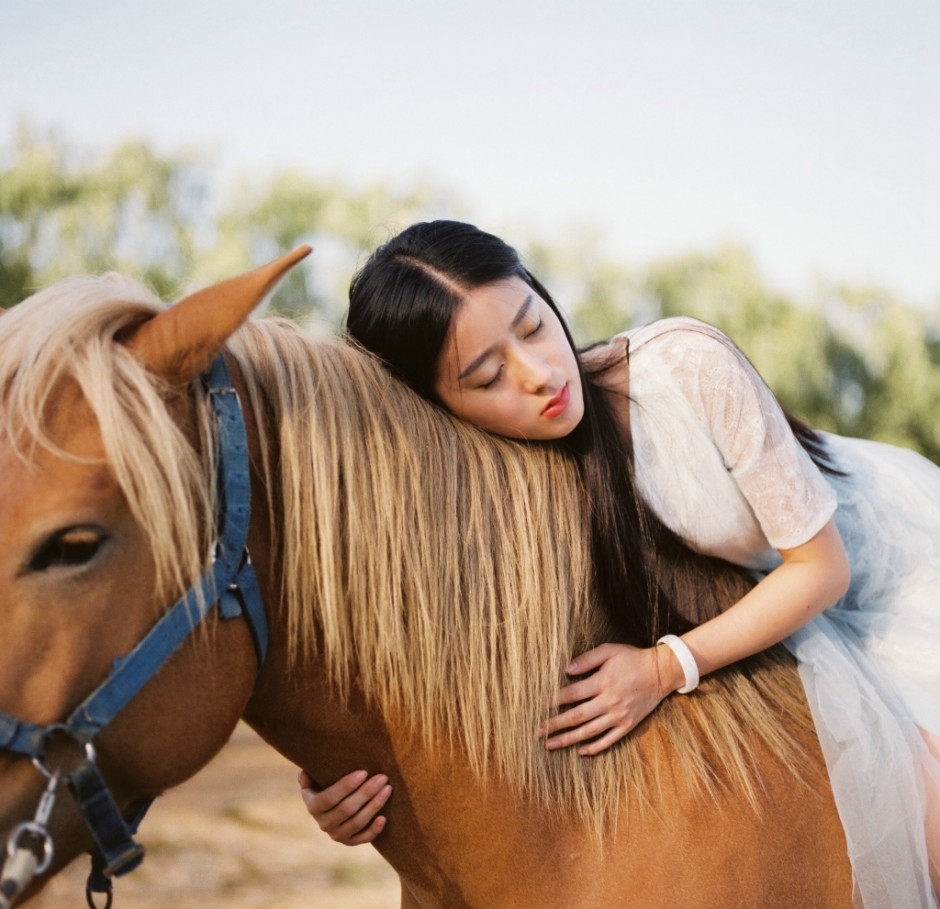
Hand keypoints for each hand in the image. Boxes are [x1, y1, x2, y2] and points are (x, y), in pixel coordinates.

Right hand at [298, 769, 391, 844]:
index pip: (330, 798)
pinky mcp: (349, 842)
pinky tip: (384, 817)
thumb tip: (304, 774)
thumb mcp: (314, 781)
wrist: (330, 808)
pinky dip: (374, 830)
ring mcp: (337, 835)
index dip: (346, 786)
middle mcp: (324, 824)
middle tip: (382, 777)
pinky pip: (363, 838)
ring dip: (374, 805)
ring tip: (387, 789)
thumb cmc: (325, 785)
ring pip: (357, 822)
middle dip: (366, 792)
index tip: (364, 772)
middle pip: (347, 809)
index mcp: (314, 807)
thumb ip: (310, 777)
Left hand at [539, 643, 670, 755]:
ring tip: (551, 744)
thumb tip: (566, 670)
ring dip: (568, 739)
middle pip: (577, 716)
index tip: (539, 706)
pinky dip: (594, 747)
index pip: (572, 694)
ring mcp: (619, 715)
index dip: (554, 700)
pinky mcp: (628, 725)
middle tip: (538, 731)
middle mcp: (610, 701)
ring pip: (589, 731)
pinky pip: (609, 740)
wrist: (661, 673)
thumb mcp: (609, 651)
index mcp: (603, 682)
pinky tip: (580, 751)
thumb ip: (587, 659)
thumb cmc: (632, 658)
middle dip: (555, 724)